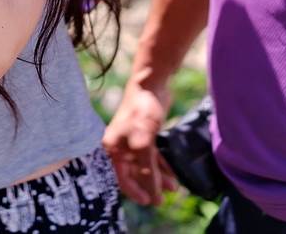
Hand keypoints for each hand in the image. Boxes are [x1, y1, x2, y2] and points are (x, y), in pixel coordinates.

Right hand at [103, 81, 177, 205]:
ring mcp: (132, 141)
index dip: (136, 192)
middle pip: (134, 173)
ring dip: (159, 178)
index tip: (151, 201)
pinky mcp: (145, 135)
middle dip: (150, 186)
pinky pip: (152, 156)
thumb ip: (147, 169)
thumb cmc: (142, 111)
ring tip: (173, 188)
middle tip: (163, 199)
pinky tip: (172, 175)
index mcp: (112, 148)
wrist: (151, 84)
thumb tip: (154, 192)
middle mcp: (120, 146)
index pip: (122, 178)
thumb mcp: (144, 143)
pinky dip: (161, 166)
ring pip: (145, 166)